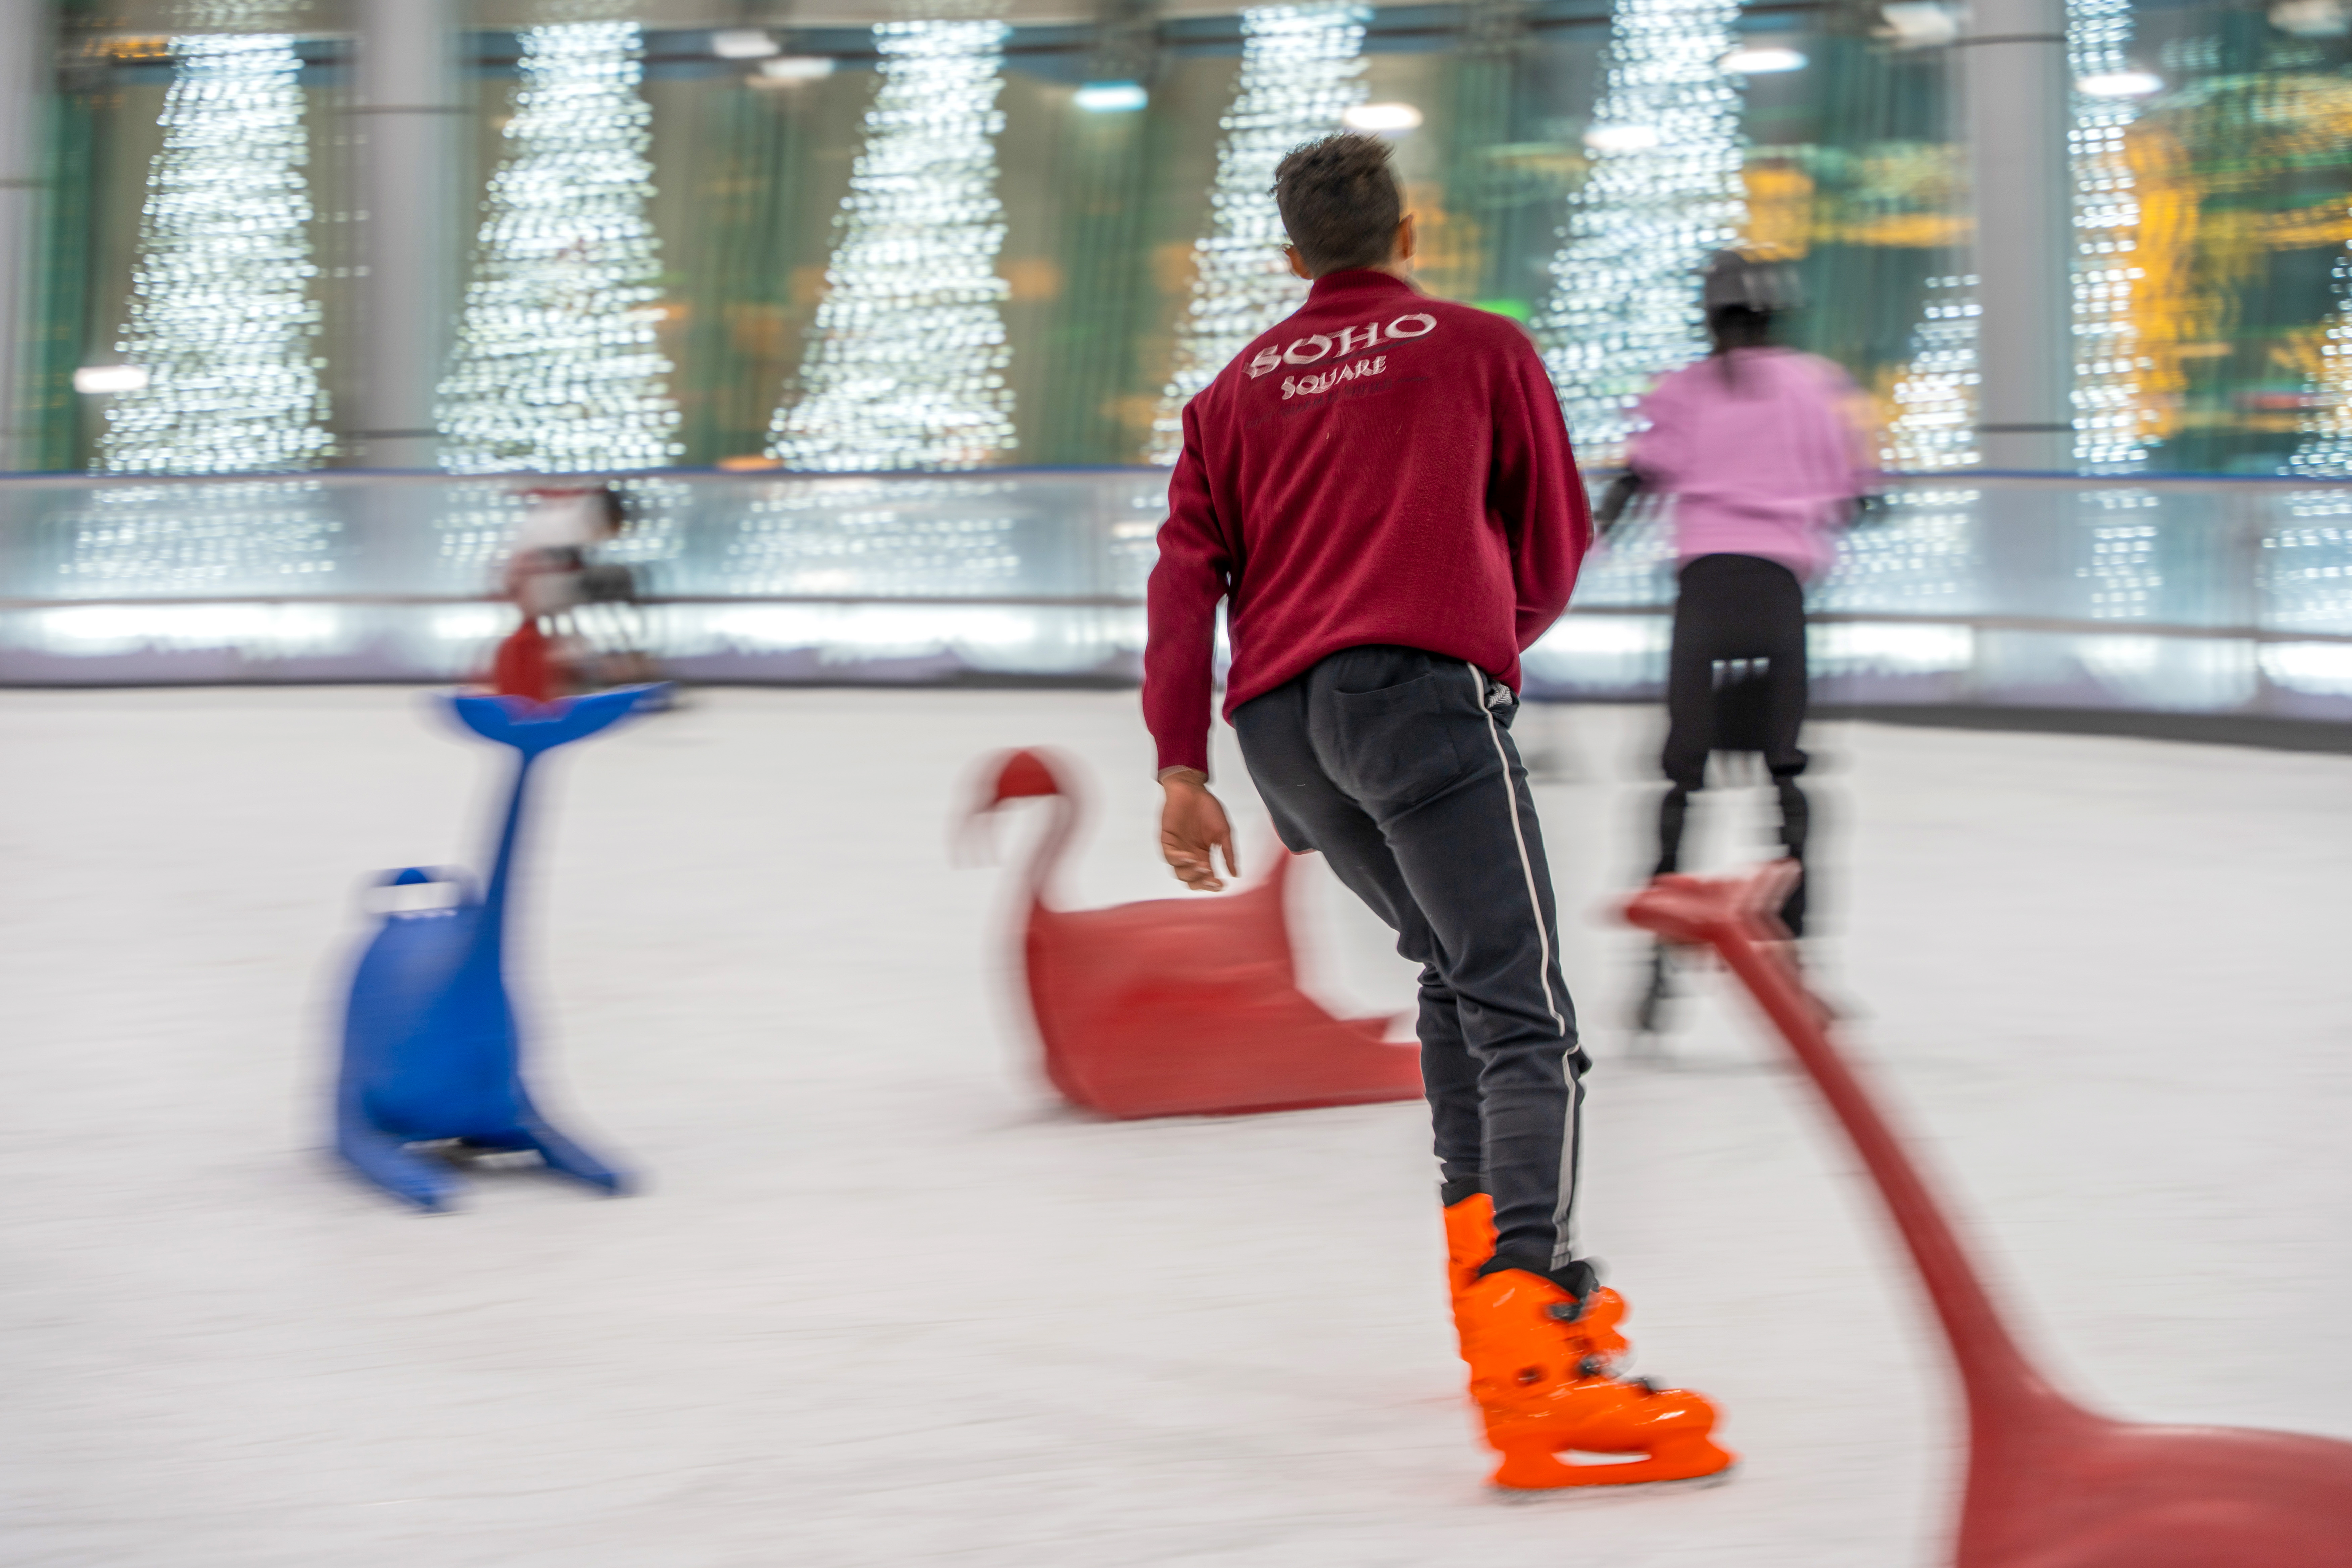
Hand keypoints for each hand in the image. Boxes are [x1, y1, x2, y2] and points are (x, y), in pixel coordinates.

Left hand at [1158, 769, 1238, 891]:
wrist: (1192, 789)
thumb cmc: (1208, 808)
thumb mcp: (1223, 832)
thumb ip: (1228, 853)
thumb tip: (1235, 874)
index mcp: (1202, 856)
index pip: (1206, 878)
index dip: (1212, 885)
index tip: (1222, 885)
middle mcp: (1189, 856)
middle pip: (1191, 880)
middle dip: (1202, 882)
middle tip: (1212, 877)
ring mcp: (1176, 849)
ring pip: (1179, 871)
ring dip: (1191, 872)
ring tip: (1203, 865)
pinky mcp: (1166, 840)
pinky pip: (1169, 856)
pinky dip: (1178, 859)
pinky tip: (1188, 856)